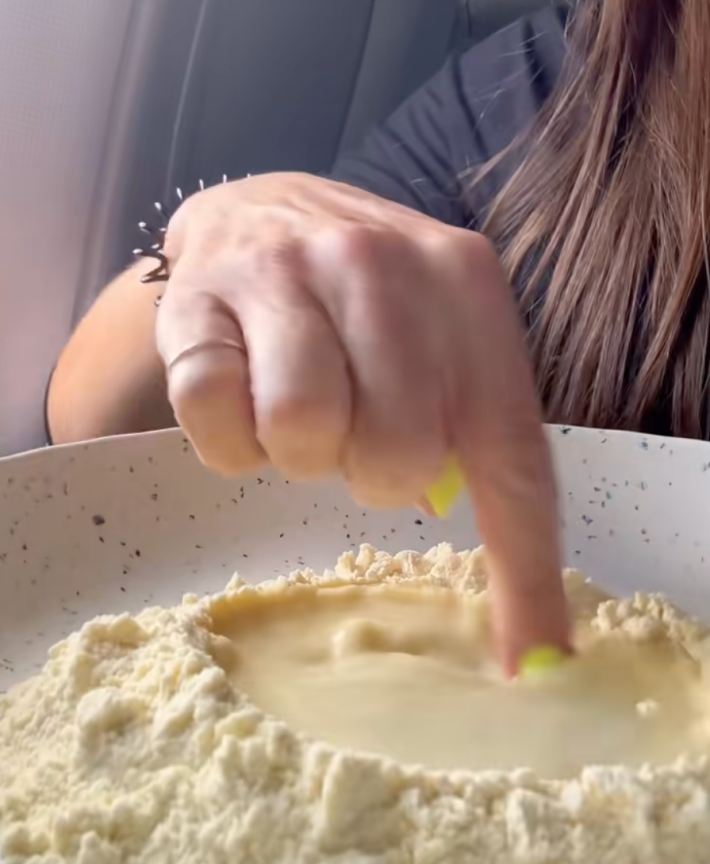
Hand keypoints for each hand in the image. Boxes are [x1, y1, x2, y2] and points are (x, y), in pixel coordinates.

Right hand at [156, 173, 569, 671]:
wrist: (262, 205)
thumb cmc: (366, 298)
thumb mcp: (444, 335)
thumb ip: (477, 432)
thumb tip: (502, 584)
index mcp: (466, 283)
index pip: (510, 447)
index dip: (522, 564)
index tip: (530, 658)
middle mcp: (380, 265)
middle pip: (399, 453)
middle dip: (373, 472)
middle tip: (355, 430)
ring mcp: (284, 273)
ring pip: (303, 432)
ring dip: (300, 452)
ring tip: (301, 408)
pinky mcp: (198, 297)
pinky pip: (215, 419)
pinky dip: (229, 442)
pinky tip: (242, 395)